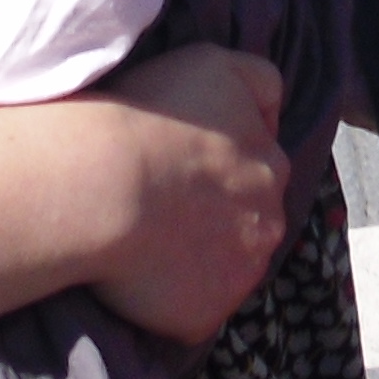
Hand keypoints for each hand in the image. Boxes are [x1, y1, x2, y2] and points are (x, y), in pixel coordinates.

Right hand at [79, 46, 289, 347]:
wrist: (105, 183)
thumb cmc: (151, 116)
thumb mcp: (215, 63)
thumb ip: (257, 82)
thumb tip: (271, 112)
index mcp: (273, 164)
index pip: (258, 168)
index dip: (218, 168)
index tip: (181, 167)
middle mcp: (270, 221)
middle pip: (248, 221)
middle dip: (217, 216)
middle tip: (162, 206)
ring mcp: (240, 274)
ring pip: (225, 267)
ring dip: (196, 259)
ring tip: (144, 243)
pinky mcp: (205, 315)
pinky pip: (192, 311)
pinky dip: (170, 299)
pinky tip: (137, 276)